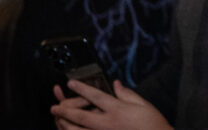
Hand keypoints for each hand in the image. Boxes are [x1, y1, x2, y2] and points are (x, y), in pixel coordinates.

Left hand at [51, 80, 171, 129]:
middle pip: (80, 116)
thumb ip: (127, 93)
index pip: (95, 96)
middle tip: (55, 106)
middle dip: (65, 110)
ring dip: (65, 125)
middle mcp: (108, 124)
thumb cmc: (153, 125)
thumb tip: (115, 84)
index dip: (81, 88)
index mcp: (118, 110)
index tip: (70, 83)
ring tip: (58, 119)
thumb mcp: (143, 104)